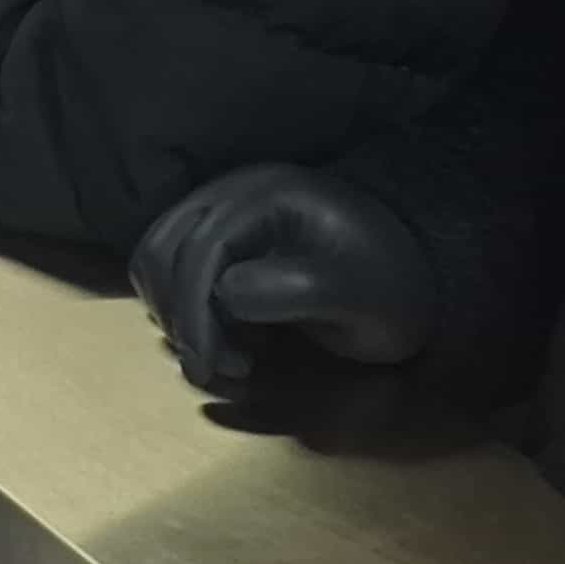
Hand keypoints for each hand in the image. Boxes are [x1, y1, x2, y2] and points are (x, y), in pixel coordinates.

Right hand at [131, 166, 436, 395]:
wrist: (407, 277)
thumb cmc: (390, 289)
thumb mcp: (359, 297)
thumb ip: (297, 289)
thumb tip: (226, 292)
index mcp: (268, 194)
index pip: (201, 246)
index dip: (193, 309)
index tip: (205, 366)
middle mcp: (232, 193)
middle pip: (164, 248)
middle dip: (179, 315)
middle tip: (216, 371)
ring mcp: (220, 212)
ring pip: (157, 258)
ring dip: (174, 313)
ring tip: (224, 358)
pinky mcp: (216, 238)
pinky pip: (172, 268)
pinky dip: (181, 309)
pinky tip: (223, 340)